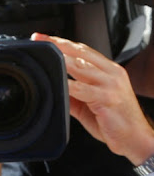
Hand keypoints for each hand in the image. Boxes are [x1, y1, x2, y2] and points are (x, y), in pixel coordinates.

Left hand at [32, 33, 153, 164]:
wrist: (134, 137)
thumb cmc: (114, 121)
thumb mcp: (89, 105)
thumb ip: (72, 95)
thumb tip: (54, 88)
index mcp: (108, 71)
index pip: (84, 50)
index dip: (64, 42)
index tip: (46, 38)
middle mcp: (111, 73)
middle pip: (81, 53)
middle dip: (59, 45)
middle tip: (41, 40)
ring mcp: (111, 84)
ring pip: (82, 66)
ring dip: (62, 60)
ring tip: (46, 55)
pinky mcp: (108, 98)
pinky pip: (83, 89)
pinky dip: (69, 85)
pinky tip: (58, 82)